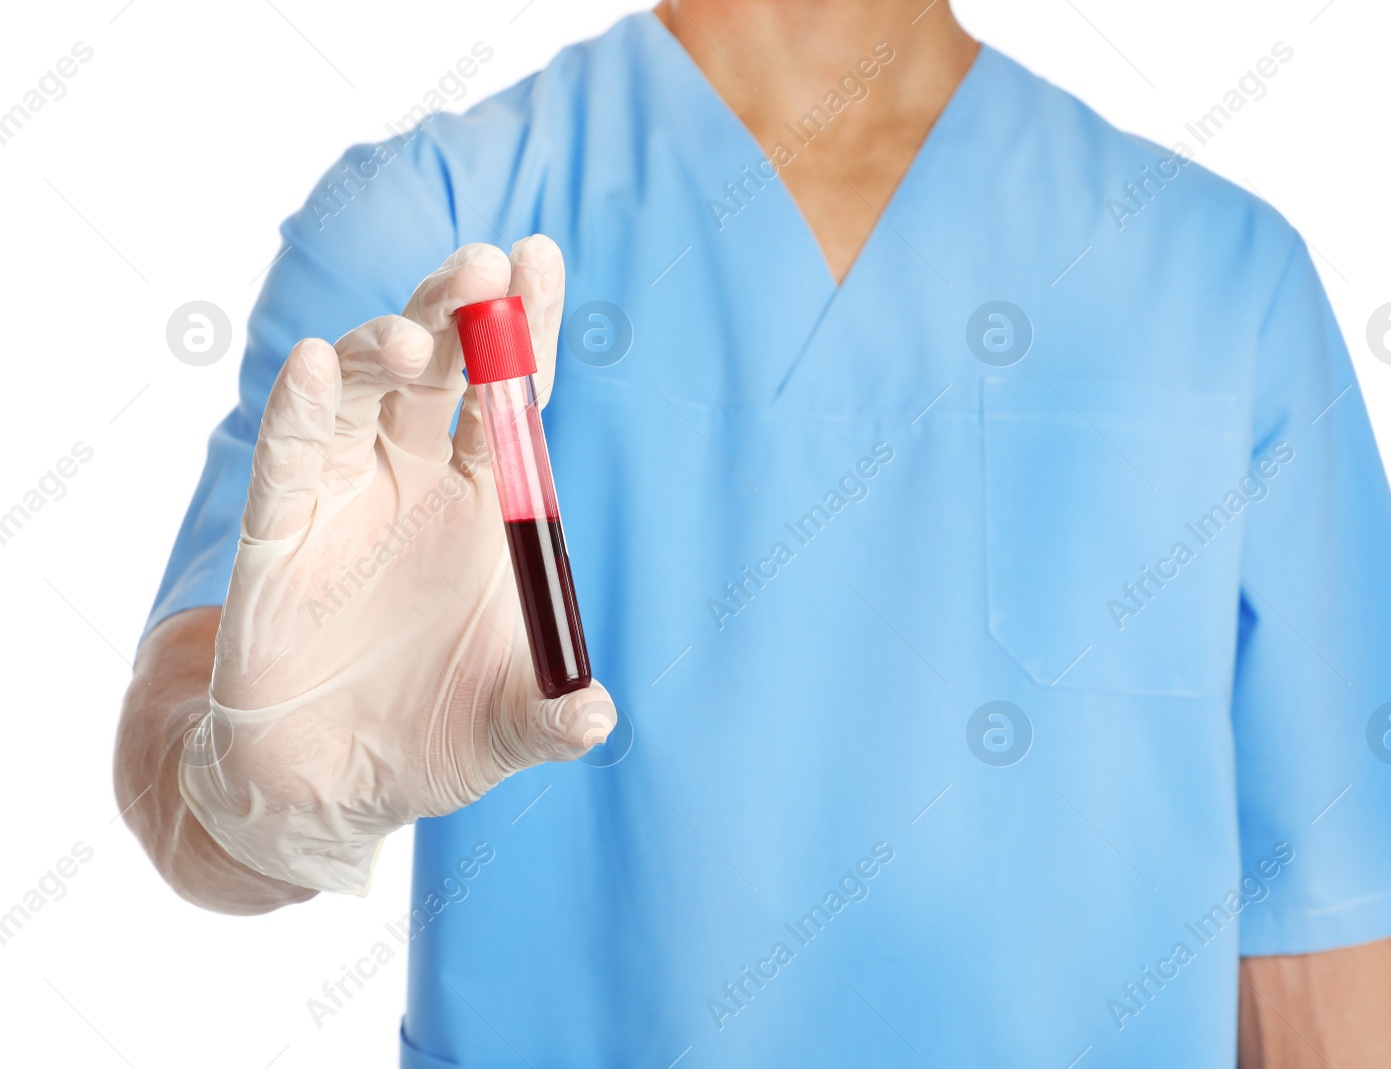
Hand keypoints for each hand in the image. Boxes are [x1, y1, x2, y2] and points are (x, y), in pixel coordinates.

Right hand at [179, 237, 614, 894]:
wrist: (332, 787)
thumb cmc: (434, 735)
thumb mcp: (508, 726)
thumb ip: (552, 717)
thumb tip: (598, 718)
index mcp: (487, 501)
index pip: (510, 395)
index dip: (527, 329)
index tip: (542, 256)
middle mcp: (416, 480)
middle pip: (440, 373)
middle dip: (461, 316)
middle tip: (482, 264)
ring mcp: (344, 499)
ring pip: (363, 398)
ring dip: (385, 355)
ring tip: (417, 339)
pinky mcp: (278, 536)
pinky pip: (287, 461)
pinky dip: (300, 413)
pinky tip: (315, 367)